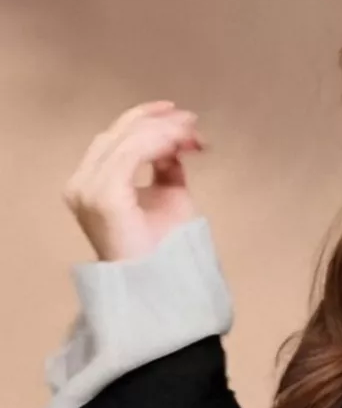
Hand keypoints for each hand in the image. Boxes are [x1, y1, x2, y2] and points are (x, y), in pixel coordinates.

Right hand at [62, 99, 205, 261]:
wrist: (160, 288)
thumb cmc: (164, 252)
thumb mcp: (168, 199)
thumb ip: (166, 168)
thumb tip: (175, 143)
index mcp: (91, 182)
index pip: (116, 139)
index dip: (148, 122)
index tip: (184, 119)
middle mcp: (82, 183)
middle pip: (120, 134)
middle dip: (160, 123)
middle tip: (193, 123)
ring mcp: (88, 189)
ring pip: (126, 140)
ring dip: (163, 131)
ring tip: (192, 134)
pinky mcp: (103, 195)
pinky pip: (131, 154)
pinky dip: (158, 143)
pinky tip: (181, 143)